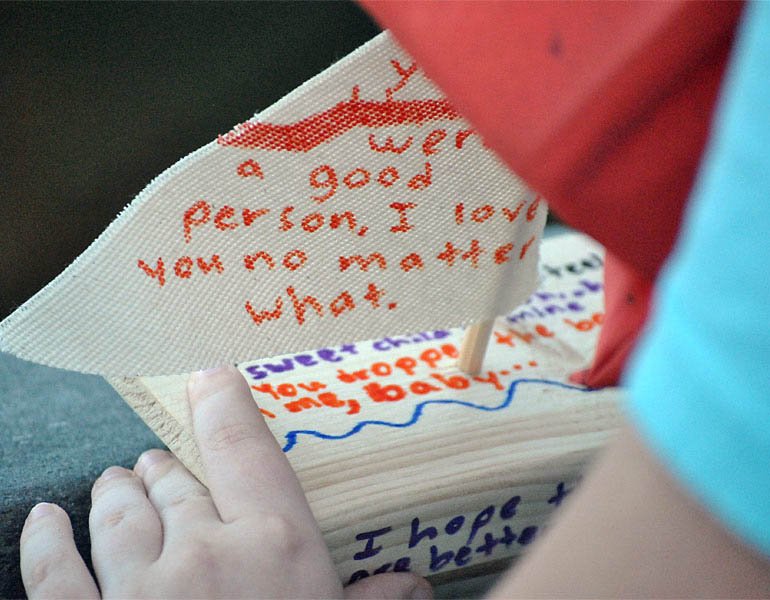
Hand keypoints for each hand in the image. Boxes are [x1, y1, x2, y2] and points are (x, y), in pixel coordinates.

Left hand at [20, 366, 432, 598]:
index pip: (245, 449)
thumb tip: (416, 583)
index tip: (210, 376)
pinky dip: (47, 539)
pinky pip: (53, 572)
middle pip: (176, 483)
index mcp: (274, 546)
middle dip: (166, 467)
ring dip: (116, 491)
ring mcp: (137, 589)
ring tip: (116, 477)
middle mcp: (203, 550)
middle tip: (158, 460)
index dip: (224, 404)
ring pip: (120, 514)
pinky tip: (46, 517)